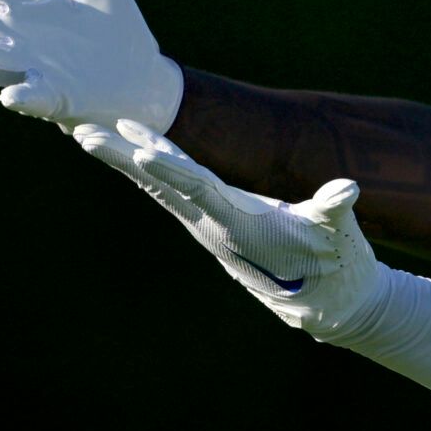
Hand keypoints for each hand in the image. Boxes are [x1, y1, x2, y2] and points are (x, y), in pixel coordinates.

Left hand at [73, 119, 382, 336]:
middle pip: (159, 183)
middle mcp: (212, 221)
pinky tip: (134, 144)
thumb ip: (335, 209)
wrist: (320, 296)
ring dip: (124, 158)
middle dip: (122, 158)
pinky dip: (150, 163)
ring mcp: (207, 220)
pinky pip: (170, 186)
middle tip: (84, 134)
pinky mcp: (211, 216)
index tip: (140, 150)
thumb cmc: (332, 260)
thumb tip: (346, 191)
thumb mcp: (337, 233)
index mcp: (239, 220)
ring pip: (157, 184)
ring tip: (90, 133)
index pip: (199, 188)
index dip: (172, 168)